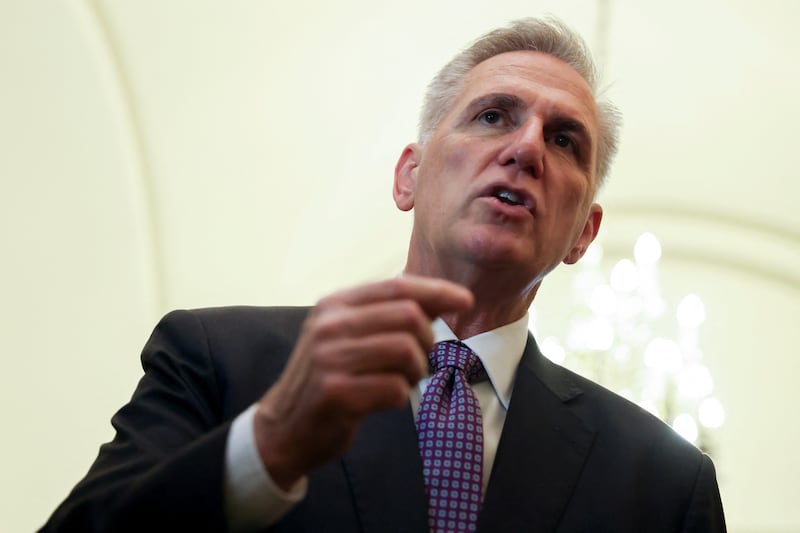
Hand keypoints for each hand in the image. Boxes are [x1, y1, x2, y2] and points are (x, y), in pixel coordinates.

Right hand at [252, 275, 472, 489]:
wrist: (283, 428)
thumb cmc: (328, 378)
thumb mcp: (349, 336)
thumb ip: (390, 315)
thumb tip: (444, 298)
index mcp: (334, 305)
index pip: (397, 287)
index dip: (437, 291)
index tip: (465, 301)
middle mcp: (329, 325)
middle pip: (408, 317)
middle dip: (426, 341)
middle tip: (417, 361)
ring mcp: (329, 358)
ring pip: (406, 351)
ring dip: (415, 371)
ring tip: (400, 381)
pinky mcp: (335, 393)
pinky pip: (395, 388)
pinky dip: (400, 397)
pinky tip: (385, 400)